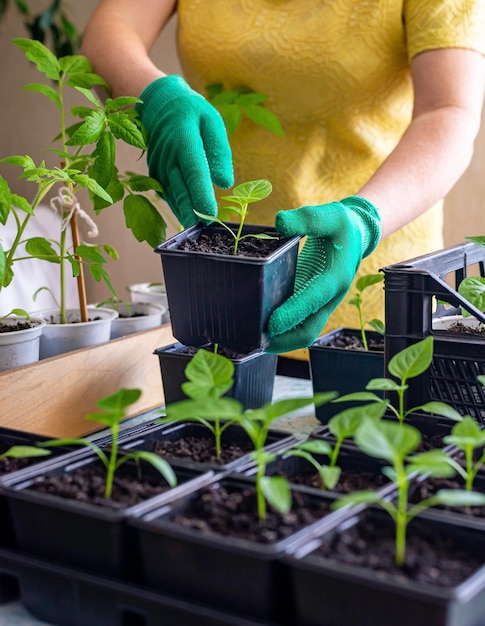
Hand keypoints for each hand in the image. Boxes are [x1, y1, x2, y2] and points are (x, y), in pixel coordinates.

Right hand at [136, 75, 233, 226]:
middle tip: (205, 229)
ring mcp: (159, 167)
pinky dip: (177, 207)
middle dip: (192, 212)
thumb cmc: (191, 113)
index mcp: (184, 140)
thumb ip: (219, 150)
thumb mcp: (211, 121)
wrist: (158, 105)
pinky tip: (188, 218)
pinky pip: (167, 194)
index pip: (194, 172)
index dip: (201, 195)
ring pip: (172, 196)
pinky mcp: (155, 175)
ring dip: (184, 213)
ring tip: (198, 230)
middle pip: (181, 189)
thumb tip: (225, 182)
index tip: (210, 214)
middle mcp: (168, 157)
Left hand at [266, 196, 381, 352]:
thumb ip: (306, 219)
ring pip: (303, 332)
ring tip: (254, 343)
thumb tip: (280, 222)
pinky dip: (282, 331)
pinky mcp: (312, 303)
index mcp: (336, 277)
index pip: (313, 300)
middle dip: (284, 340)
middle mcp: (330, 297)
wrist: (356, 235)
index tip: (272, 323)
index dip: (293, 313)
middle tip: (257, 343)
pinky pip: (298, 324)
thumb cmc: (341, 225)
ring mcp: (321, 303)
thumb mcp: (330, 215)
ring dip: (280, 340)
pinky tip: (261, 332)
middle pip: (309, 330)